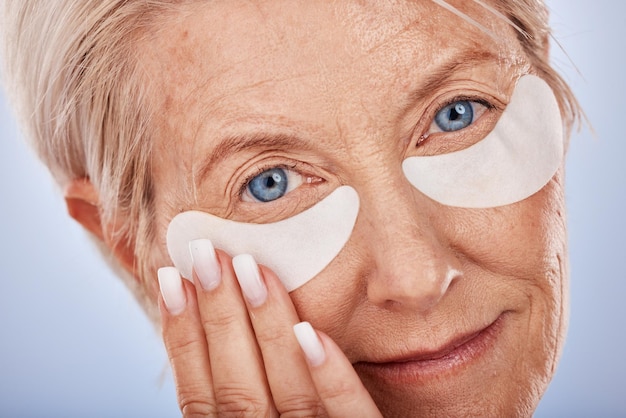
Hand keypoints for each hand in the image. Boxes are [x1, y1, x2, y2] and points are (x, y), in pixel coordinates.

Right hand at [157, 239, 381, 416]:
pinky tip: (312, 333)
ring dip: (265, 329)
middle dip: (218, 317)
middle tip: (205, 254)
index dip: (181, 338)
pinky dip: (331, 378)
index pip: (201, 396)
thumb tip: (209, 337)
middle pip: (237, 388)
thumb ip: (240, 399)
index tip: (169, 278)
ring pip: (288, 393)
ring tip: (249, 268)